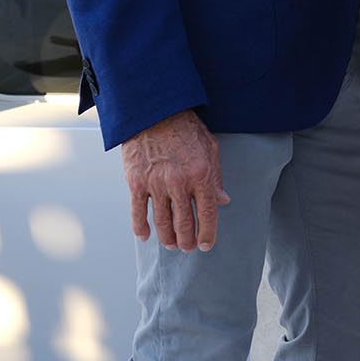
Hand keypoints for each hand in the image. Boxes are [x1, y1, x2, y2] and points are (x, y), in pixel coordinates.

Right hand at [121, 110, 228, 252]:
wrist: (154, 112)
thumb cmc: (185, 128)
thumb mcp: (210, 149)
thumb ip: (216, 177)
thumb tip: (223, 201)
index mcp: (201, 176)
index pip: (207, 214)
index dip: (208, 234)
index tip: (206, 245)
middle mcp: (179, 183)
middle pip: (184, 222)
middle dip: (187, 240)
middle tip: (187, 248)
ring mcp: (155, 184)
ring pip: (162, 221)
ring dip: (167, 238)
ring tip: (172, 245)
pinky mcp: (136, 181)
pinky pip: (137, 211)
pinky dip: (140, 226)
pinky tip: (145, 236)